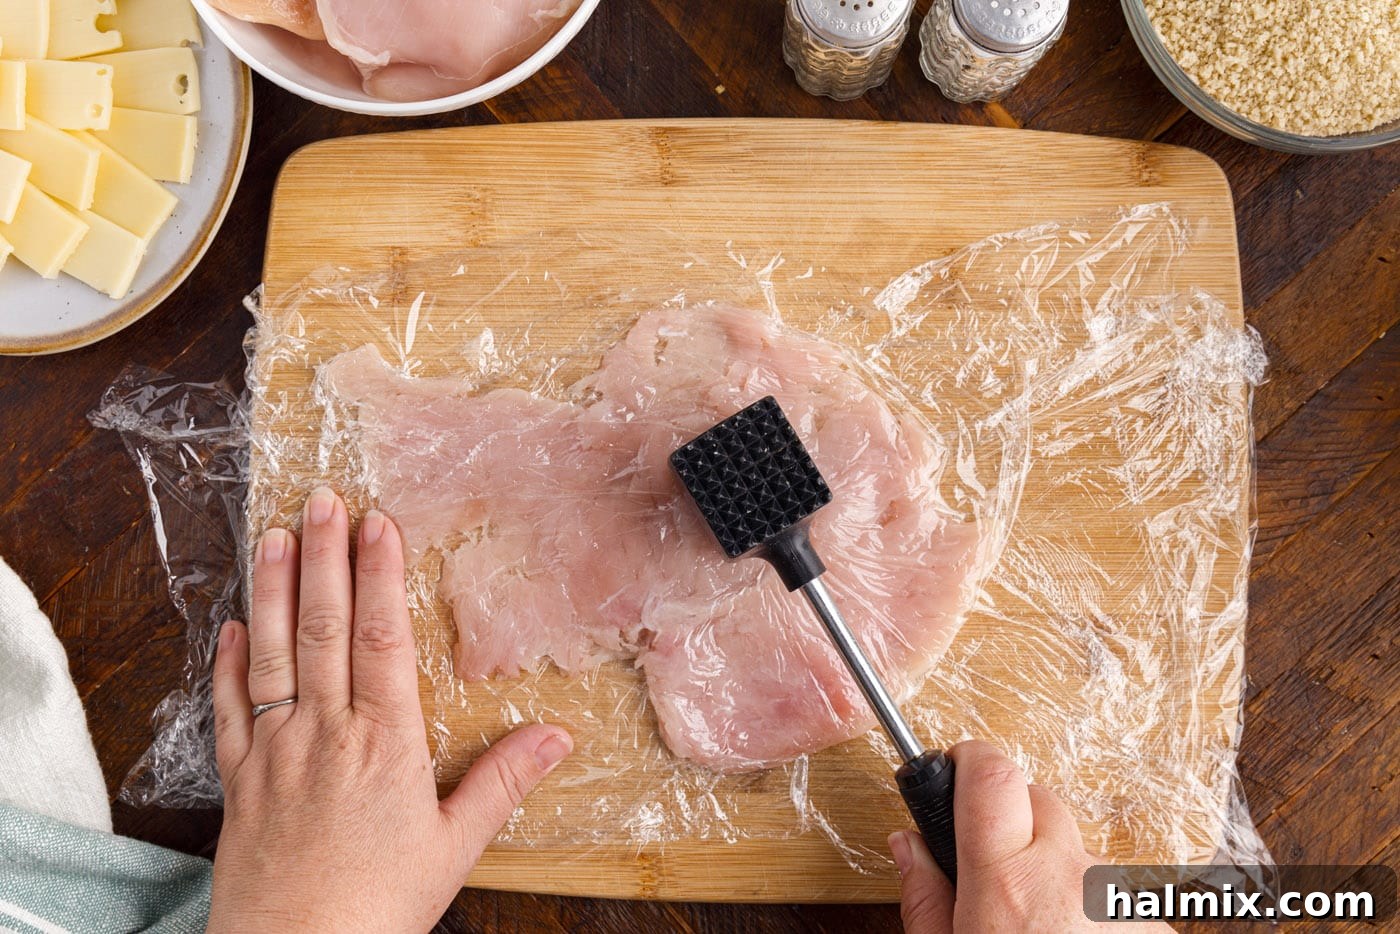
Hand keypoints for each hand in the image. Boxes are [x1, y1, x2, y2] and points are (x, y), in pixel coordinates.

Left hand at [207, 488, 572, 932]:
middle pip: (323, 629)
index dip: (379, 576)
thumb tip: (558, 736)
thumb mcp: (456, 847)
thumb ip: (503, 783)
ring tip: (275, 536)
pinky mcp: (239, 780)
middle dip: (324, 558)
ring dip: (274, 590)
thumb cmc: (377, 907)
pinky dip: (227, 663)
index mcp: (385, 743)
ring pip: (273, 654)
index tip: (378, 523)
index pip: (381, 639)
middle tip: (322, 500)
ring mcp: (275, 752)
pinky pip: (230, 708)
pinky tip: (230, 625)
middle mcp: (326, 733)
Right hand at [889, 740, 1171, 932]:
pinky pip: (1111, 896)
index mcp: (1005, 883)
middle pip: (1039, 799)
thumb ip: (925, 898)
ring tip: (1029, 930)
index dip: (968, 761)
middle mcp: (1070, 879)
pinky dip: (1085, 910)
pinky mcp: (1153, 929)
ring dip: (1050, 868)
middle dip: (1008, 814)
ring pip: (1077, 851)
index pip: (991, 773)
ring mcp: (1117, 903)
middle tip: (981, 860)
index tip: (953, 770)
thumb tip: (908, 846)